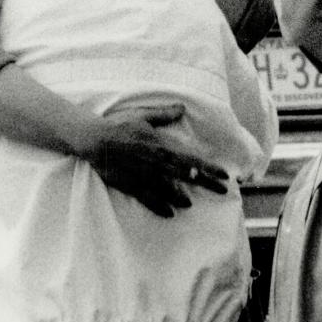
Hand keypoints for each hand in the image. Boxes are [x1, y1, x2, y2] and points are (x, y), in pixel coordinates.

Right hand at [83, 105, 228, 216]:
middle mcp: (157, 164)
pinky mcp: (131, 185)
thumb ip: (164, 114)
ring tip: (190, 204)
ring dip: (182, 198)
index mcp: (163, 147)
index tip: (225, 174)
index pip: (192, 159)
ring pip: (169, 191)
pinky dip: (160, 207)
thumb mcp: (144, 115)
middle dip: (206, 183)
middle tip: (223, 190)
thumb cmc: (120, 124)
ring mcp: (145, 177)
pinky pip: (149, 199)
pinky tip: (170, 213)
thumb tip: (182, 108)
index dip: (209, 168)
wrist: (96, 140)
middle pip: (186, 176)